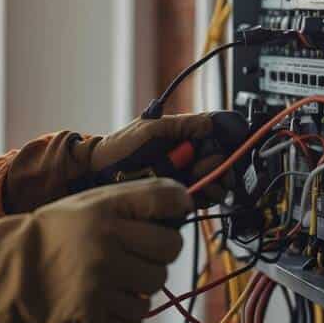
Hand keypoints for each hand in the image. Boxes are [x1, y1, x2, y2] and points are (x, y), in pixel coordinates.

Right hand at [0, 178, 190, 322]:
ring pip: (158, 281)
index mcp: (104, 207)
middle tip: (141, 250)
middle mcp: (107, 239)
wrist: (8, 274)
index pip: (166, 197)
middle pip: (171, 246)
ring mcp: (103, 277)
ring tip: (117, 275)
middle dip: (161, 250)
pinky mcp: (98, 310)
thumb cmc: (50, 236)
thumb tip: (178, 207)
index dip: (178, 202)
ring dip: (143, 281)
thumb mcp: (83, 205)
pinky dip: (128, 308)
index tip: (176, 209)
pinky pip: (139, 313)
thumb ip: (126, 203)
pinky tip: (107, 296)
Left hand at [84, 111, 247, 206]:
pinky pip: (201, 199)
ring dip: (215, 182)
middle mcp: (187, 158)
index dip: (223, 146)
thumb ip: (183, 124)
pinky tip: (200, 193)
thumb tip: (212, 123)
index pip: (216, 141)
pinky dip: (206, 196)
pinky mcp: (177, 197)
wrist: (100, 172)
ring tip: (202, 181)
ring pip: (215, 183)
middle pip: (220, 164)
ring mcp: (183, 178)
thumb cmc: (121, 146)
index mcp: (183, 138)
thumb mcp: (153, 128)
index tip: (220, 150)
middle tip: (205, 167)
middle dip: (218, 166)